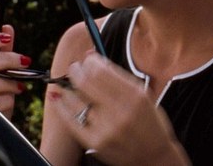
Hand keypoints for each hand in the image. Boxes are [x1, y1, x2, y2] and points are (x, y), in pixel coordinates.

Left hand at [52, 53, 189, 165]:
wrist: (154, 156)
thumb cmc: (149, 123)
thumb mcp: (144, 96)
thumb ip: (119, 78)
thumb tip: (92, 57)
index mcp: (136, 96)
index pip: (103, 71)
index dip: (91, 62)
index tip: (88, 59)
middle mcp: (121, 111)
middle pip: (86, 82)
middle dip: (76, 71)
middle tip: (74, 68)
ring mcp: (106, 128)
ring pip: (75, 99)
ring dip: (67, 86)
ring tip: (67, 83)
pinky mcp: (94, 142)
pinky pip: (71, 120)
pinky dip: (61, 106)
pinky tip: (59, 98)